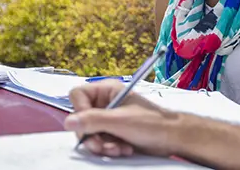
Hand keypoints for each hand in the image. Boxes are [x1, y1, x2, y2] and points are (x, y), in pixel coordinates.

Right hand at [64, 80, 181, 156]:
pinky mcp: (113, 133)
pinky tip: (123, 150)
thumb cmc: (151, 123)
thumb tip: (68, 121)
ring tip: (118, 149)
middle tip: (103, 146)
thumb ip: (93, 120)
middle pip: (81, 119)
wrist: (171, 137)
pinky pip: (99, 142)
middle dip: (92, 136)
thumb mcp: (120, 120)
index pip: (77, 95)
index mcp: (107, 90)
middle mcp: (105, 103)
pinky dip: (108, 149)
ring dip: (101, 145)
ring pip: (89, 134)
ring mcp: (108, 119)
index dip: (80, 111)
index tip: (89, 124)